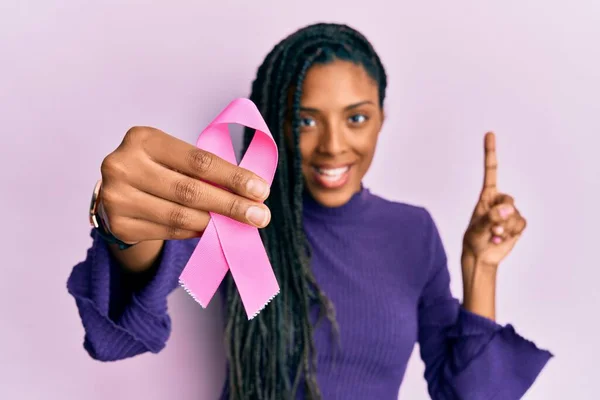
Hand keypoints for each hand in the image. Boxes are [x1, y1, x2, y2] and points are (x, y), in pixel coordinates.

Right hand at [99, 126, 271, 243]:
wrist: (116, 192)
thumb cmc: (156, 170)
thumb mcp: (173, 158)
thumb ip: (203, 172)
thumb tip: (249, 195)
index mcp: (143, 139)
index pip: (198, 161)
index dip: (233, 177)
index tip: (261, 190)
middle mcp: (123, 165)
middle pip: (190, 190)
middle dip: (231, 205)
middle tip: (260, 216)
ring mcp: (116, 197)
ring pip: (180, 215)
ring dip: (216, 223)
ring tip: (242, 226)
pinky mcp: (119, 225)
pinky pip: (169, 231)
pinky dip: (195, 232)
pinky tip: (212, 231)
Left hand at [462, 132, 526, 266]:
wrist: (481, 255)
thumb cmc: (473, 239)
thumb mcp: (477, 228)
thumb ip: (491, 218)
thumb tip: (507, 208)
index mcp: (486, 196)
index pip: (490, 171)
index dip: (490, 152)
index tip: (489, 134)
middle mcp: (499, 201)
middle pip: (508, 201)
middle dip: (500, 217)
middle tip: (490, 229)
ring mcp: (509, 212)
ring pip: (515, 215)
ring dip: (504, 228)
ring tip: (493, 235)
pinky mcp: (517, 223)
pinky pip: (521, 224)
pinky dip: (512, 233)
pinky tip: (502, 239)